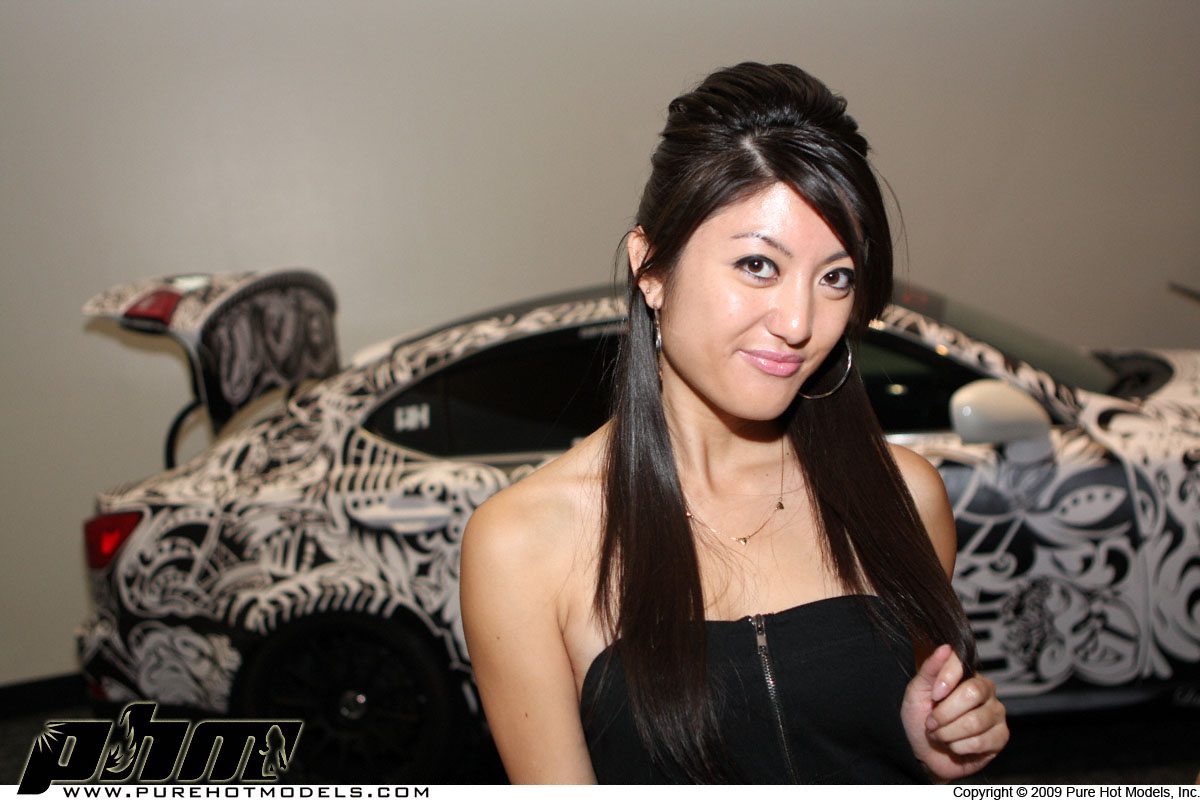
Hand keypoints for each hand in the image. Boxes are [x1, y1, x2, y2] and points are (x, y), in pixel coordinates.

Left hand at [901, 644, 1008, 781]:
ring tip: (940, 735)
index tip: (934, 696)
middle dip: (945, 713)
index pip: (963, 664)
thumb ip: (931, 669)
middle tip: (932, 722)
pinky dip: (959, 746)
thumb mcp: (917, 691)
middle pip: (972, 693)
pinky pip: (981, 741)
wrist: (924, 752)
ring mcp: (996, 713)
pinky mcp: (1000, 737)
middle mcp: (985, 690)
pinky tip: (955, 745)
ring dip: (948, 733)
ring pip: (975, 721)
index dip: (947, 679)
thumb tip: (947, 647)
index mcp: (966, 675)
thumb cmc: (920, 718)